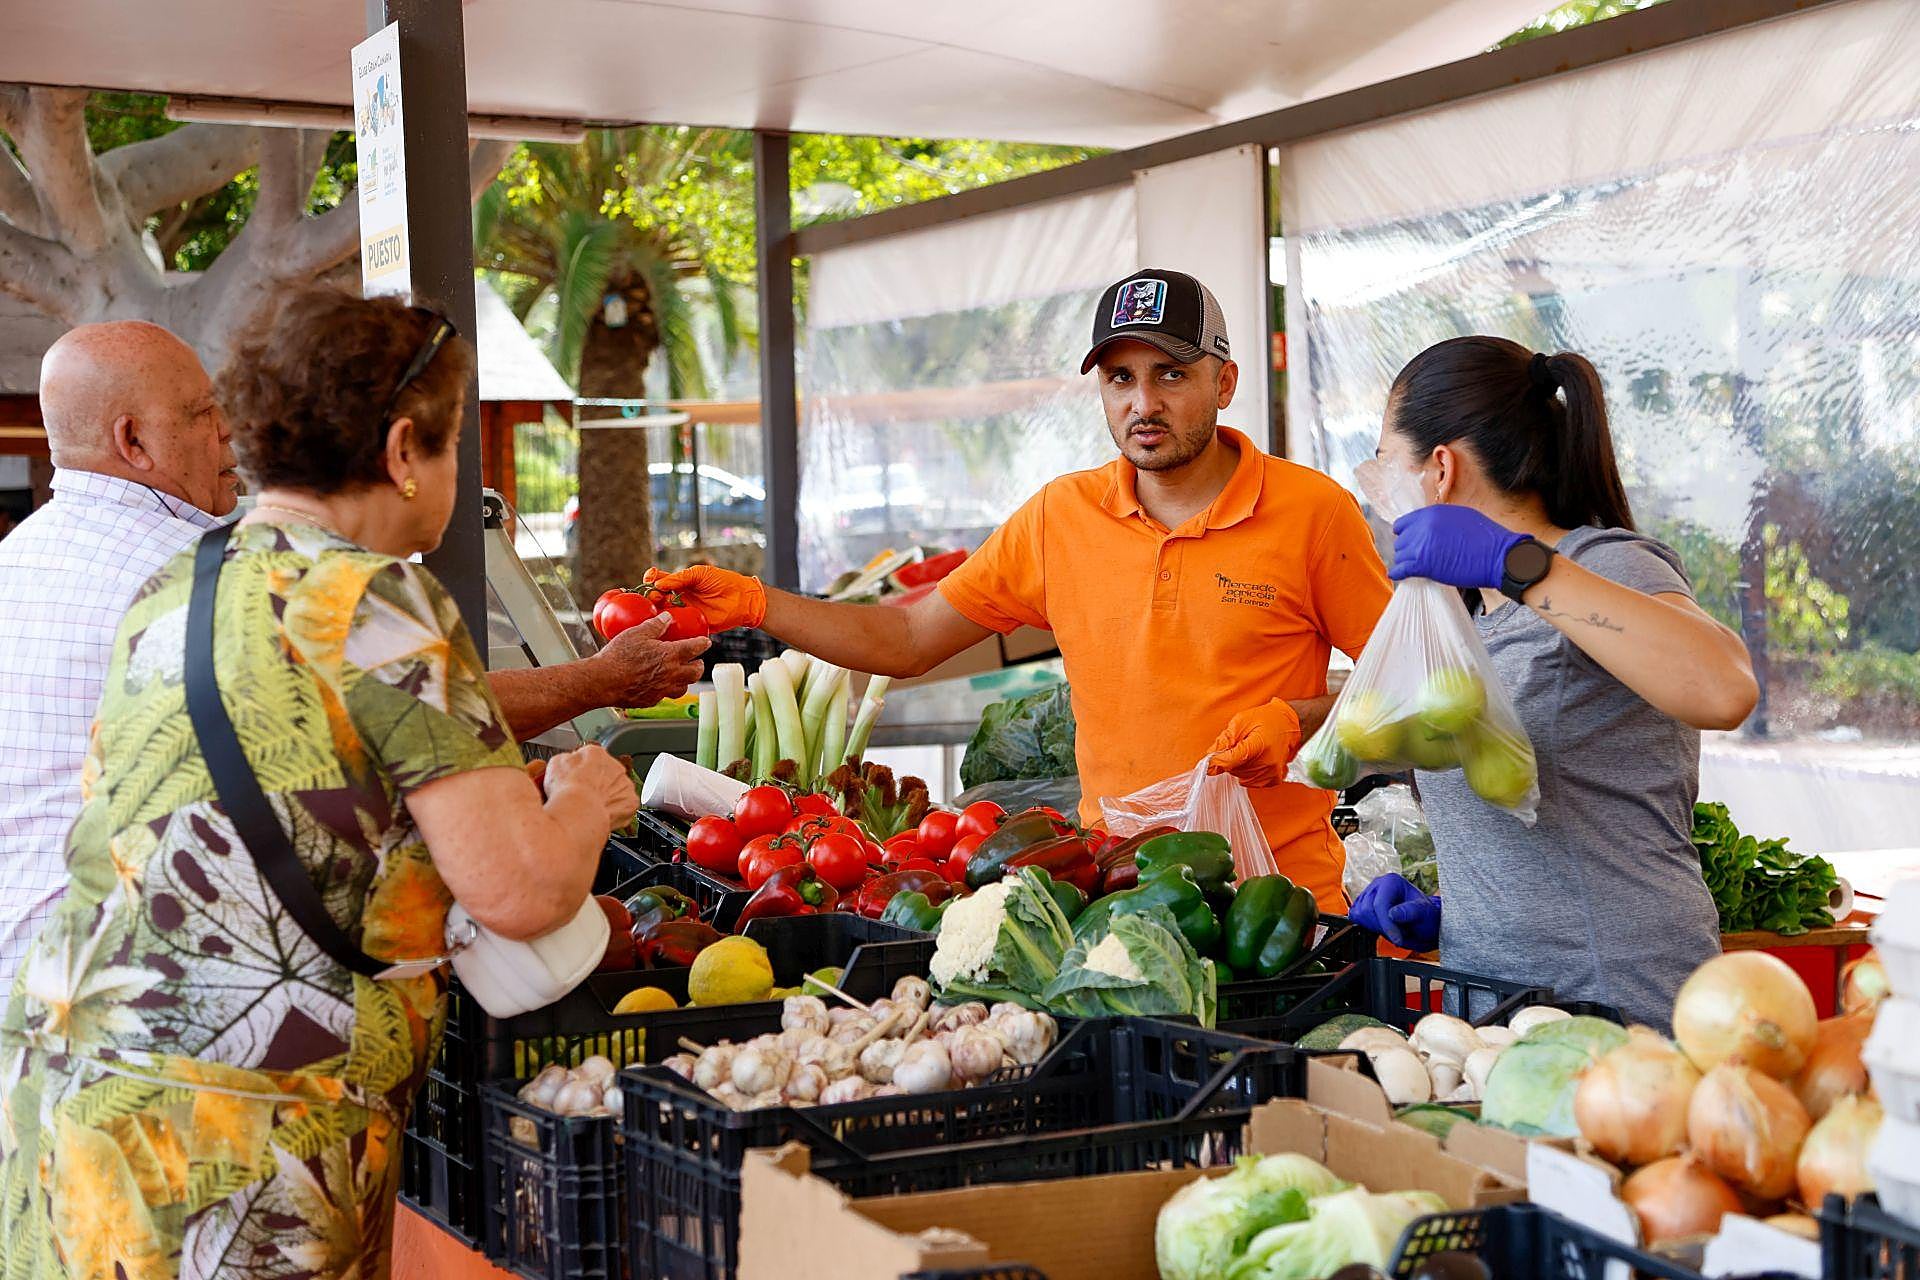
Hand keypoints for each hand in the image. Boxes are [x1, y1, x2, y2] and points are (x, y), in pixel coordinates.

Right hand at [542, 743, 637, 832]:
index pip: (590, 757)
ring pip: (617, 789)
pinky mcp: (631, 802)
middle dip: (596, 783)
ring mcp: (625, 784)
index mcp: (595, 753)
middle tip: (582, 795)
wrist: (579, 811)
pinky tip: (601, 815)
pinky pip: (624, 807)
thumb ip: (566, 759)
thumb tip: (568, 761)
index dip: (581, 771)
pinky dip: (615, 812)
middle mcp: (614, 766)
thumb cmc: (566, 790)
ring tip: (590, 807)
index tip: (576, 779)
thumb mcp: (555, 764)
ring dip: (607, 797)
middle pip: (606, 773)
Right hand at [592, 612, 709, 706]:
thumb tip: (666, 617)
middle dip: (698, 665)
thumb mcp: (637, 633)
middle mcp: (671, 674)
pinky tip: (658, 683)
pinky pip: (665, 696)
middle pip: (696, 672)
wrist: (603, 681)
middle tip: (695, 660)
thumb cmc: (618, 657)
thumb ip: (655, 625)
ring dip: (684, 680)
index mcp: (671, 655)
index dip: (703, 644)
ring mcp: (662, 690)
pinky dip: (666, 689)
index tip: (705, 642)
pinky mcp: (651, 700)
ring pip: (683, 687)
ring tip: (679, 674)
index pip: (696, 648)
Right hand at [644, 565, 767, 631]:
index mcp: (680, 582)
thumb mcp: (700, 573)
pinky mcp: (691, 625)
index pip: (659, 580)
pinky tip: (662, 624)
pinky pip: (676, 626)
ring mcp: (684, 612)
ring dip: (657, 609)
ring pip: (664, 612)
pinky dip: (667, 626)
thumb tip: (658, 584)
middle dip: (652, 595)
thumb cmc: (723, 582)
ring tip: (658, 606)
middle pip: (658, 597)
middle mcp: (679, 597)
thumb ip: (679, 578)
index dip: (651, 580)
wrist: (742, 599)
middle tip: (654, 596)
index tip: (649, 579)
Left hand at [1206, 699, 1302, 788]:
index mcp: (1260, 745)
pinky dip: (1247, 772)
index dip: (1216, 763)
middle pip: (1234, 769)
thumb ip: (1225, 740)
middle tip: (1239, 744)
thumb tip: (1209, 757)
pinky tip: (1255, 760)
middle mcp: (1268, 762)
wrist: (1288, 723)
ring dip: (1239, 766)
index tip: (1207, 764)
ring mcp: (1272, 772)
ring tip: (1250, 750)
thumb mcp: (1240, 721)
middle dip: (1230, 758)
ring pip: (1240, 777)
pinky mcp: (1274, 779)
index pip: (1231, 760)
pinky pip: (1249, 782)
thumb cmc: (1265, 719)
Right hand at [1348, 872, 1441, 951]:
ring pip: (1359, 914)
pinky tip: (1381, 926)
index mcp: (1391, 881)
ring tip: (1392, 927)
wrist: (1422, 922)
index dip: (1386, 924)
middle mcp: (1377, 885)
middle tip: (1400, 931)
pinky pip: (1355, 916)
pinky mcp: (1361, 904)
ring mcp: (1368, 894)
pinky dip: (1366, 925)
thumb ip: (1410, 912)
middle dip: (1383, 926)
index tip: (1397, 939)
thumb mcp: (1424, 913)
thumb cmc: (1425, 915)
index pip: (1379, 904)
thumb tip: (1393, 914)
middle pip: (1367, 910)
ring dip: (1376, 926)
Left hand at [1389, 506, 1528, 589]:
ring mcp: (1421, 545)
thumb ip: (1439, 522)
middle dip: (1408, 550)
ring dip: (1406, 562)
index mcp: (1432, 513)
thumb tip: (1428, 529)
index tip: (1409, 542)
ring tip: (1415, 568)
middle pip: (1402, 541)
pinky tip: (1400, 576)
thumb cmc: (1487, 539)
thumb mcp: (1461, 517)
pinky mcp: (1423, 564)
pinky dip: (1399, 574)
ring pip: (1400, 556)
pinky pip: (1400, 570)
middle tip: (1417, 558)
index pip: (1404, 523)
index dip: (1406, 534)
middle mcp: (1423, 526)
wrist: (1499, 556)